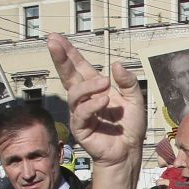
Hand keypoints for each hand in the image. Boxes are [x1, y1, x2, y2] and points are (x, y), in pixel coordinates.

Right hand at [48, 34, 144, 188]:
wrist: (129, 151)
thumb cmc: (129, 126)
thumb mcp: (135, 99)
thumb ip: (127, 82)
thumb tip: (116, 65)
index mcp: (95, 88)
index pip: (79, 67)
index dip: (68, 53)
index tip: (56, 38)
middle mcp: (84, 99)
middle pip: (68, 75)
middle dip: (61, 58)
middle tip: (54, 43)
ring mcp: (80, 113)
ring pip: (74, 93)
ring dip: (88, 86)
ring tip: (105, 85)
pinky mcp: (80, 128)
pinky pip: (81, 113)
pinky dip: (92, 105)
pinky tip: (104, 101)